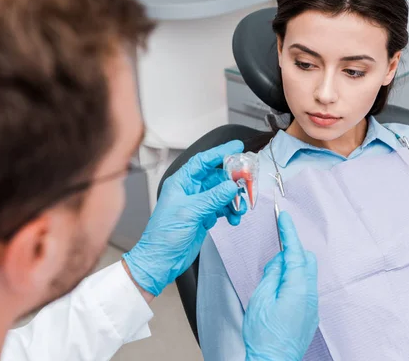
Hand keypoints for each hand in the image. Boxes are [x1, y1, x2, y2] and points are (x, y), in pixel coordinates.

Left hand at [123, 141, 246, 295]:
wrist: (161, 261)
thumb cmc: (163, 236)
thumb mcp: (190, 212)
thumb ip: (213, 198)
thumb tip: (231, 186)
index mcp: (181, 183)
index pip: (203, 161)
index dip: (220, 152)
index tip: (237, 147)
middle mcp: (190, 190)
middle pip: (217, 177)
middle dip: (233, 180)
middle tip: (246, 183)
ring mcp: (198, 204)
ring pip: (222, 193)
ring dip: (234, 200)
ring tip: (240, 208)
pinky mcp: (204, 216)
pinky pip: (223, 207)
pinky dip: (231, 211)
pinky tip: (233, 219)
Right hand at [243, 212, 318, 360]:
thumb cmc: (263, 335)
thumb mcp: (260, 299)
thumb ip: (272, 274)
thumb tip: (281, 260)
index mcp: (297, 287)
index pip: (294, 251)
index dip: (289, 232)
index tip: (284, 217)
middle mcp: (310, 294)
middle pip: (306, 260)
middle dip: (291, 254)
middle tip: (271, 266)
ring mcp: (312, 305)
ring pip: (306, 275)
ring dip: (291, 271)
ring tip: (271, 286)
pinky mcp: (310, 314)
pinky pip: (305, 289)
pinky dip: (294, 284)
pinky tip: (279, 297)